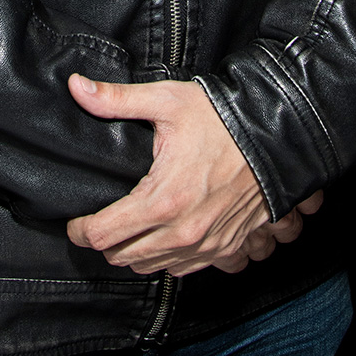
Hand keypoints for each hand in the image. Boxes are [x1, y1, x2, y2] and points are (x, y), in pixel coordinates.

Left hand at [65, 72, 322, 276]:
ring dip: (133, 251)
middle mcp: (183, 232)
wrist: (279, 139)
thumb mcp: (168, 101)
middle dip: (104, 241)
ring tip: (127, 226)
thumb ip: (117, 99)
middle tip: (99, 219)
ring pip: (150, 267)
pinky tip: (161, 234)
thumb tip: (76, 86)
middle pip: (121, 257)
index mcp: (163, 200)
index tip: (75, 222)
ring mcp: (206, 245)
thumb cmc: (223, 119)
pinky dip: (165, 257)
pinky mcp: (224, 249)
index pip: (104, 235)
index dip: (81, 230)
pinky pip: (182, 269)